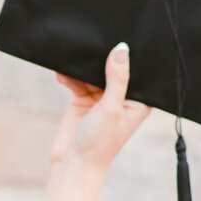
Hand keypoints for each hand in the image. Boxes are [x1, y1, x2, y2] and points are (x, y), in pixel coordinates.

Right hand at [49, 43, 150, 172]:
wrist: (72, 164)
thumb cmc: (99, 143)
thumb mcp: (111, 108)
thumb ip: (117, 78)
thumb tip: (121, 49)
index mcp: (139, 100)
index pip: (138, 70)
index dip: (132, 55)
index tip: (124, 36)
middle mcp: (122, 97)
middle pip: (114, 68)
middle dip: (104, 57)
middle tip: (95, 40)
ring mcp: (101, 97)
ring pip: (94, 71)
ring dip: (83, 66)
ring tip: (75, 56)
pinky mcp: (83, 99)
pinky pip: (77, 80)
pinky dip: (70, 75)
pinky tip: (62, 72)